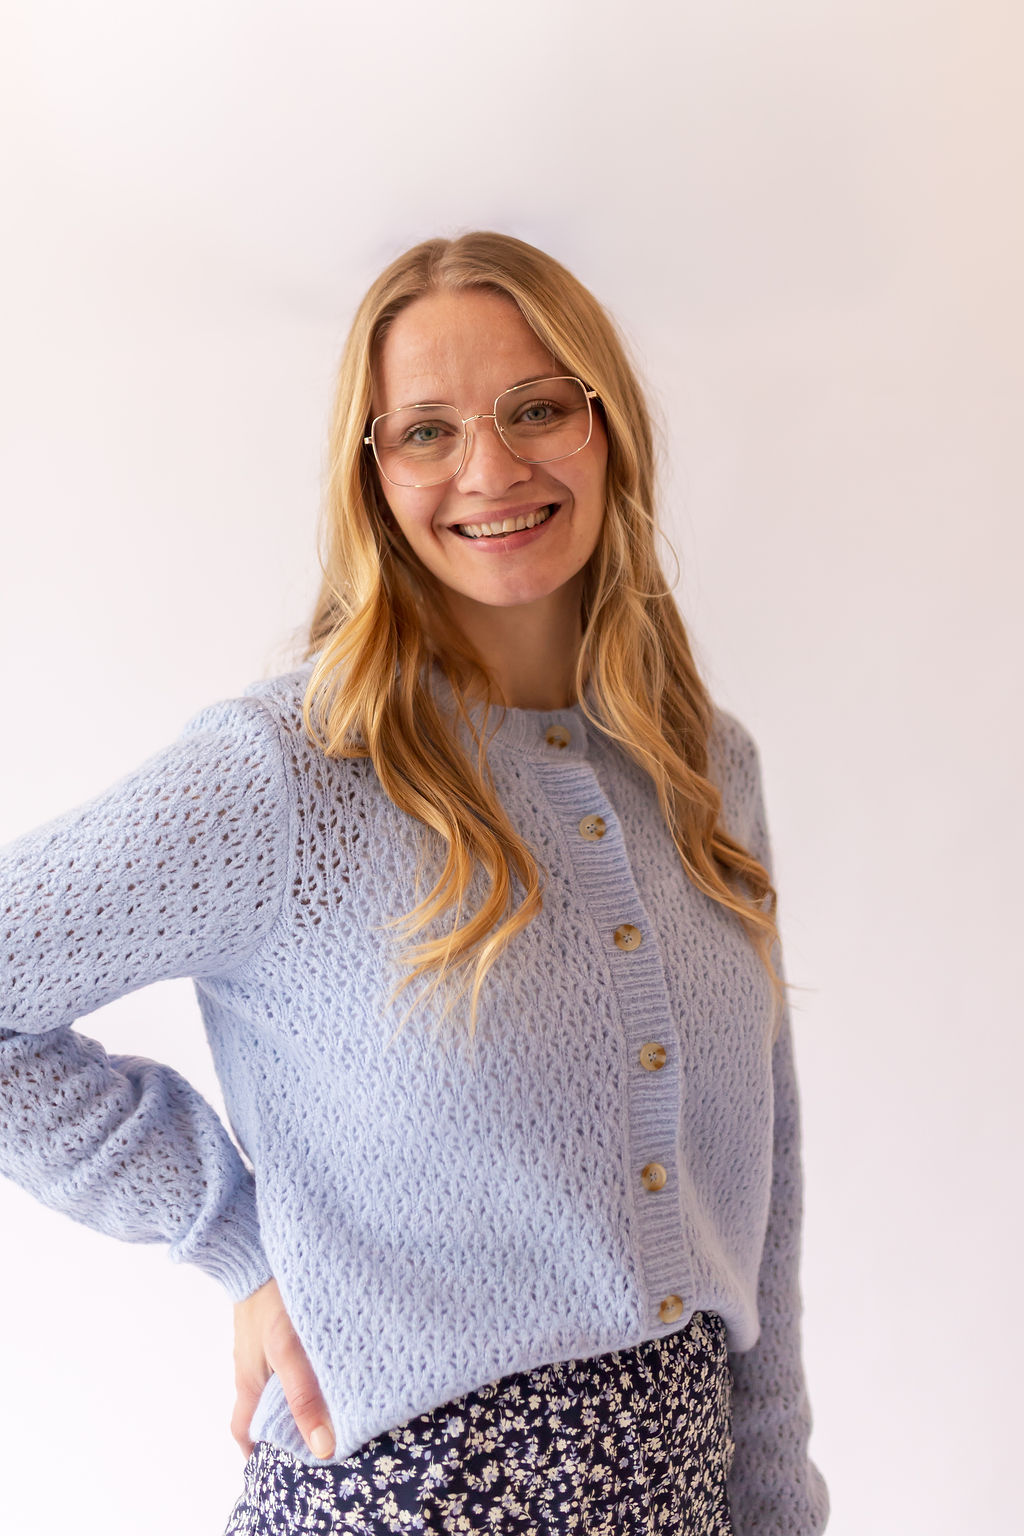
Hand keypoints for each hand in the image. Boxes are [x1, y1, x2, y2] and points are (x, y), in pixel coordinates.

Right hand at [231, 1277, 334, 1460]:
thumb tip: (322, 1444)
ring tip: (337, 1397)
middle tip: (323, 1431)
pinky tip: (333, 1359)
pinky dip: (308, 1364)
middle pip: (266, 1407)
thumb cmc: (268, 1298)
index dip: (259, 1453)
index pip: (244, 1431)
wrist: (258, 1245)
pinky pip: (290, 1354)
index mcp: (248, 1381)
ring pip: (281, 1379)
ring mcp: (264, 1343)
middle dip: (289, 1422)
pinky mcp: (278, 1321)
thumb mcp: (288, 1351)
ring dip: (304, 1391)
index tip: (284, 1465)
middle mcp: (253, 1365)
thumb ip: (304, 1395)